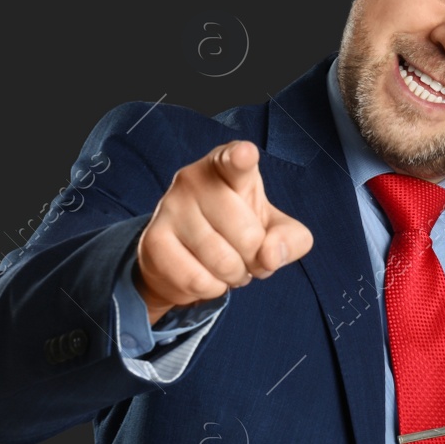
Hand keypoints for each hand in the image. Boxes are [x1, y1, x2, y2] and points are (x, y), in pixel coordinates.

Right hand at [135, 140, 313, 324]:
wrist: (185, 255)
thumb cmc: (238, 231)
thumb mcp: (275, 230)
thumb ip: (290, 239)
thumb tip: (269, 256)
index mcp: (227, 166)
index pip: (234, 160)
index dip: (241, 158)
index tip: (245, 154)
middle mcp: (194, 178)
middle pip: (248, 235)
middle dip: (255, 259)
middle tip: (246, 254)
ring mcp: (170, 207)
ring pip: (223, 261)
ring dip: (234, 277)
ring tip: (228, 266)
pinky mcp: (153, 238)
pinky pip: (197, 280)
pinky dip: (211, 289)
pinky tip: (207, 276)